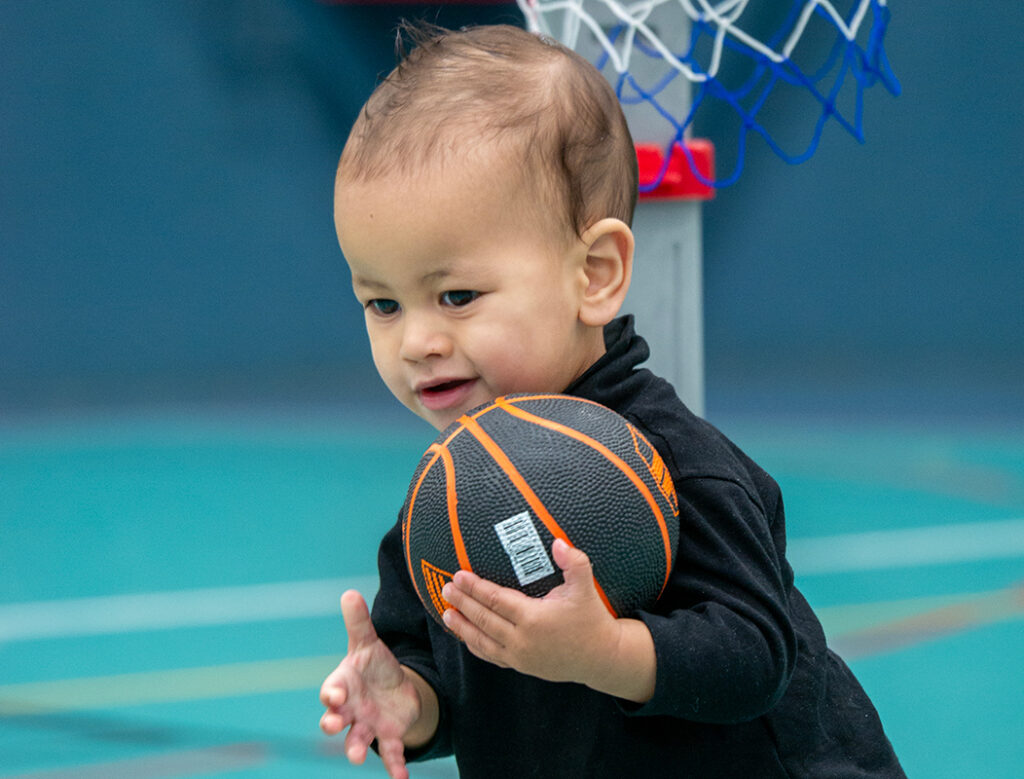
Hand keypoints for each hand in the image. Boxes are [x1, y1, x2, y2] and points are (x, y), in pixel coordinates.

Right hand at [319, 590, 424, 778]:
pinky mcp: (389, 736)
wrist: (393, 687)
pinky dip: (395, 768)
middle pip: (335, 720)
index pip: (331, 691)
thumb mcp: (368, 643)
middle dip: (331, 723)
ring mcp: (368, 726)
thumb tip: (349, 592)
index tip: (333, 696)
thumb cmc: (372, 665)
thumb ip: (358, 622)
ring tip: (356, 757)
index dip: (331, 694)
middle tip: (331, 725)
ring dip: (355, 749)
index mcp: (343, 685)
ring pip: (357, 741)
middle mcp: (351, 710)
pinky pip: (390, 755)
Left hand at [440, 539, 624, 686]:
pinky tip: (466, 637)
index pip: (496, 600)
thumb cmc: (592, 619)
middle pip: (484, 619)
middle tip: (446, 589)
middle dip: (463, 603)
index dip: (475, 588)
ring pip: (483, 641)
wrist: (602, 658)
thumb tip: (558, 542)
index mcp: (534, 618)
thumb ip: (574, 563)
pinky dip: (476, 646)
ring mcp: (520, 656)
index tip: (459, 575)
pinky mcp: (522, 666)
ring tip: (446, 613)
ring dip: (462, 627)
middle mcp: (522, 640)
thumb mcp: (585, 588)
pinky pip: (492, 656)